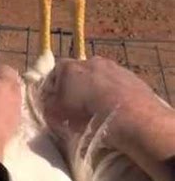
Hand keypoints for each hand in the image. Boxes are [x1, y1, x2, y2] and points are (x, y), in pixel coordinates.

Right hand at [41, 56, 166, 138]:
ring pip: (100, 78)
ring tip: (101, 111)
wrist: (133, 118)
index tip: (56, 103)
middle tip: (79, 108)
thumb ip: (48, 105)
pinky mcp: (133, 77)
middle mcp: (90, 61)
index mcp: (68, 67)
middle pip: (78, 73)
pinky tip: (117, 111)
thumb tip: (49, 101)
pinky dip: (116, 95)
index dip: (54, 88)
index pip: (54, 72)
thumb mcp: (55, 115)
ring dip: (98, 90)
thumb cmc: (87, 115)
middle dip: (77, 87)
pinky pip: (118, 85)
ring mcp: (114, 67)